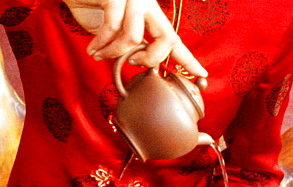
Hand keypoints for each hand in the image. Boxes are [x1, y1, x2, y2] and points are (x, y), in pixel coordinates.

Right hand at [64, 0, 207, 77]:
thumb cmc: (90, 5)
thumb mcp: (114, 31)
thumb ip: (128, 45)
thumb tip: (134, 63)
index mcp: (150, 13)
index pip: (173, 38)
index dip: (188, 58)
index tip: (202, 74)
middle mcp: (147, 3)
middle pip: (167, 37)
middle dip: (150, 59)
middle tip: (132, 64)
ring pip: (134, 37)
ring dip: (114, 53)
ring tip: (99, 56)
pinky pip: (112, 27)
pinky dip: (101, 43)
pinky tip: (92, 49)